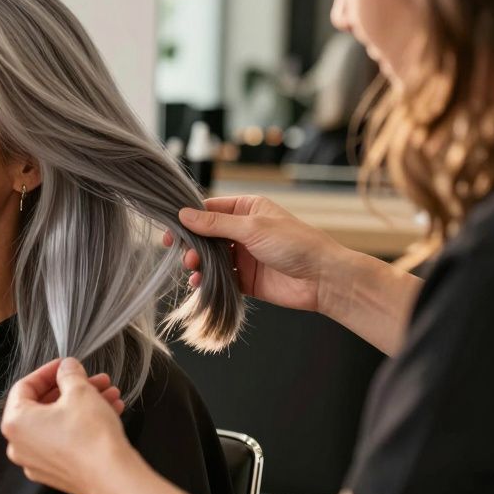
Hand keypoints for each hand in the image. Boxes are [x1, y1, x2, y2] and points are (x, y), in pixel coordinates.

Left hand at [0, 357, 131, 493]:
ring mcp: (37, 462)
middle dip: (73, 389)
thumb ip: (69, 374)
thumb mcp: (80, 391)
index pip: (25, 387)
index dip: (49, 372)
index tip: (66, 365)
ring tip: (108, 394)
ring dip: (84, 405)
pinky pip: (65, 441)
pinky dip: (83, 425)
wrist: (112, 477)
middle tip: (93, 380)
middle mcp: (20, 445)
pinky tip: (108, 412)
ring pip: (58, 423)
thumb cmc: (91, 436)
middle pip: (44, 405)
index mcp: (15, 423)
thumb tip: (67, 368)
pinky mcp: (57, 473)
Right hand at [162, 195, 345, 313]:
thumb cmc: (296, 244)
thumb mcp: (252, 228)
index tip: (170, 229)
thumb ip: (216, 224)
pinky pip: (218, 277)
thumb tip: (183, 215)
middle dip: (191, 244)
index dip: (188, 219)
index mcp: (247, 209)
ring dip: (197, 263)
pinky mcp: (244, 278)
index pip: (209, 209)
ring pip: (210, 257)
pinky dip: (206, 280)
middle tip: (180, 253)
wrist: (323, 279)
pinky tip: (199, 283)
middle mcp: (243, 230)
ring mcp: (243, 255)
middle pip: (206, 235)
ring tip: (192, 268)